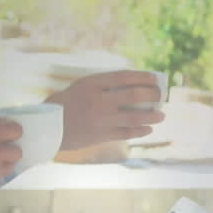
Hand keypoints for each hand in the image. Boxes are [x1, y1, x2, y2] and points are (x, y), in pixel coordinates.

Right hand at [46, 71, 165, 149]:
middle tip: (160, 95)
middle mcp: (98, 101)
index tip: (154, 78)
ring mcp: (101, 120)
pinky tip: (148, 129)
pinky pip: (127, 133)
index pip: (124, 77)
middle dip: (152, 95)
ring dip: (152, 116)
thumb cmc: (68, 102)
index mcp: (92, 84)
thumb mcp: (82, 85)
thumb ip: (104, 84)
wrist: (50, 126)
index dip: (142, 76)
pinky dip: (140, 131)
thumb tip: (135, 85)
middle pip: (133, 96)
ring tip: (162, 115)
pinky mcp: (101, 136)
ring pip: (134, 117)